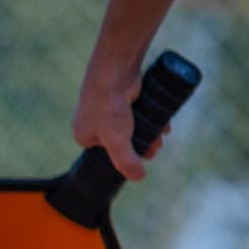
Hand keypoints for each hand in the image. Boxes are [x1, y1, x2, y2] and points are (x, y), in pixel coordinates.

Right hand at [72, 63, 170, 181]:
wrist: (115, 70)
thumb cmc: (110, 107)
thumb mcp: (117, 141)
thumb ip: (126, 162)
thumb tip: (139, 178)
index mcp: (84, 135)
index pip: (108, 155)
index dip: (128, 158)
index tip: (144, 158)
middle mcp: (94, 122)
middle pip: (124, 141)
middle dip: (144, 144)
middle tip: (157, 146)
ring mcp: (108, 108)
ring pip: (134, 127)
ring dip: (150, 132)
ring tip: (162, 134)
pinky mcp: (122, 96)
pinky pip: (138, 113)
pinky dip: (150, 118)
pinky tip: (163, 122)